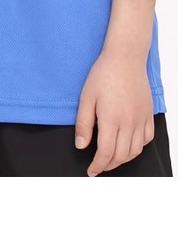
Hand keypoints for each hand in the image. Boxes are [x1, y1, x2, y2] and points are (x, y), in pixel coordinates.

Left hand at [75, 49, 154, 175]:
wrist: (125, 58)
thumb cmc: (103, 75)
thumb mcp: (86, 98)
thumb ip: (84, 124)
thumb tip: (81, 146)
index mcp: (111, 120)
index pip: (106, 153)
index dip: (98, 165)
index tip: (91, 171)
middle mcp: (129, 123)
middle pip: (121, 156)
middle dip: (109, 165)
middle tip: (98, 167)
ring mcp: (141, 119)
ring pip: (135, 150)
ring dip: (123, 159)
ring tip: (111, 159)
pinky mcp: (148, 114)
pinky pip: (147, 139)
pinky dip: (138, 148)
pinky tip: (128, 146)